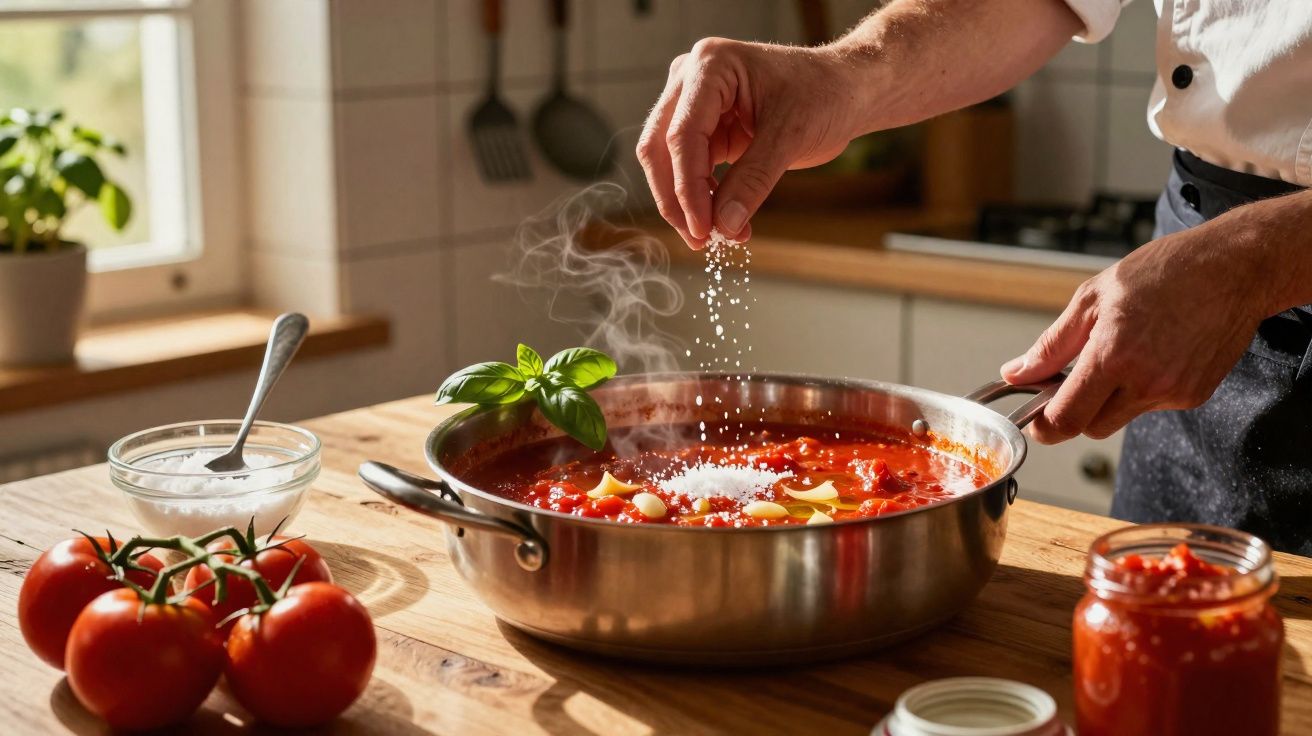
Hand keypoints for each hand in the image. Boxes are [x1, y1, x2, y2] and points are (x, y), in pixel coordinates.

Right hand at [637, 38, 865, 248]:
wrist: (846, 90)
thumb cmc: (824, 95)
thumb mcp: (791, 137)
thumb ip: (753, 180)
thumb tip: (724, 225)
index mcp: (711, 65)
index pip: (682, 134)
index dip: (687, 187)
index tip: (702, 228)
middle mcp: (691, 78)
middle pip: (659, 147)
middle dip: (677, 198)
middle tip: (699, 240)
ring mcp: (693, 102)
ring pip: (667, 162)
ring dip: (688, 203)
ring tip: (721, 235)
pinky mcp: (704, 127)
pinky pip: (690, 169)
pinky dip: (704, 198)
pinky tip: (727, 221)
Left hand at [1000, 217, 1269, 443]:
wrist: (1235, 268)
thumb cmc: (1165, 272)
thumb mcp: (1092, 298)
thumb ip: (1052, 344)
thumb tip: (1016, 372)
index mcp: (1114, 356)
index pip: (1065, 419)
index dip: (1043, 425)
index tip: (1035, 417)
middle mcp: (1146, 382)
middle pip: (1091, 427)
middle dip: (1075, 411)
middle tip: (1074, 378)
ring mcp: (1174, 392)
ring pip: (1121, 418)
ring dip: (1109, 399)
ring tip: (1122, 354)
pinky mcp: (1195, 395)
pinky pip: (1152, 406)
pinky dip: (1142, 390)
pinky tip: (1153, 354)